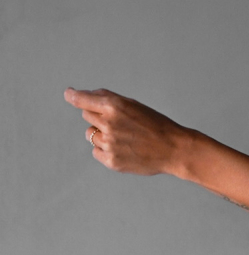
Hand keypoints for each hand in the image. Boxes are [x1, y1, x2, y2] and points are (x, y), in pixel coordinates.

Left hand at [64, 87, 190, 175]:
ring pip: (90, 135)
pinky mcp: (111, 161)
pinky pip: (96, 152)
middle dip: (98, 117)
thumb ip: (109, 100)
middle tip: (118, 123)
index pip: (83, 100)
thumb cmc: (156, 125)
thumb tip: (86, 96)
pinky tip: (123, 149)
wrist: (174, 149)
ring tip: (123, 138)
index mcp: (114, 106)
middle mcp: (108, 124)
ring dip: (101, 134)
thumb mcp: (134, 105)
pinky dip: (105, 150)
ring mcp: (109, 144)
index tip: (69, 94)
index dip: (73, 96)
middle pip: (87, 116)